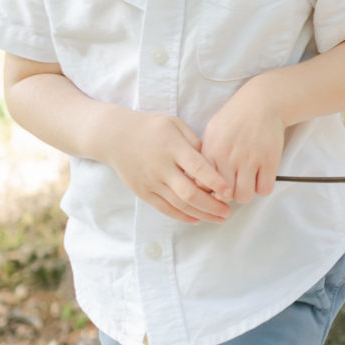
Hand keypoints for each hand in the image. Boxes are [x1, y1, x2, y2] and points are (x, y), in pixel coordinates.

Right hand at [101, 110, 230, 223]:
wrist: (114, 136)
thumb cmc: (151, 127)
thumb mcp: (175, 124)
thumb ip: (195, 142)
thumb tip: (214, 161)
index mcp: (173, 148)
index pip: (197, 168)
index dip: (215, 182)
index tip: (230, 192)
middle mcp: (162, 168)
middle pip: (189, 193)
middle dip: (212, 205)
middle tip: (229, 211)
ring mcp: (151, 182)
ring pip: (179, 204)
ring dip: (201, 214)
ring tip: (220, 218)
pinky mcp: (143, 192)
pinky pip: (164, 208)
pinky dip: (182, 216)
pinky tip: (197, 219)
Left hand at [199, 80, 286, 205]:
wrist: (263, 103)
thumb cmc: (235, 117)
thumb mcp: (212, 132)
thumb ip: (206, 155)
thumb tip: (203, 179)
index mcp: (212, 151)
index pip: (202, 186)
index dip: (208, 191)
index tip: (214, 187)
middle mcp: (229, 158)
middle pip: (223, 196)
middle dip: (227, 195)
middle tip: (232, 186)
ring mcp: (250, 160)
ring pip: (244, 197)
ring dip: (246, 193)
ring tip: (247, 183)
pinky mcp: (270, 161)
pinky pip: (264, 189)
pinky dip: (262, 187)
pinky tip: (260, 178)